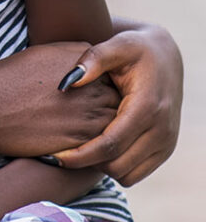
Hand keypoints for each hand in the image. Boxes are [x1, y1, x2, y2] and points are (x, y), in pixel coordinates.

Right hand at [0, 41, 119, 157]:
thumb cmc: (7, 79)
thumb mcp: (41, 53)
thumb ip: (71, 58)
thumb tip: (84, 65)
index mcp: (84, 57)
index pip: (112, 70)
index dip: (104, 83)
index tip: (92, 92)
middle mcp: (95, 83)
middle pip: (119, 95)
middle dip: (111, 104)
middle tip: (94, 114)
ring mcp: (92, 112)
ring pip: (118, 121)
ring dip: (109, 126)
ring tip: (88, 129)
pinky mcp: (85, 139)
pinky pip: (106, 143)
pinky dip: (100, 144)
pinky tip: (83, 142)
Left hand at [51, 22, 182, 184]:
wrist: (165, 57)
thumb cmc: (133, 49)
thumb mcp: (115, 46)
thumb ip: (92, 59)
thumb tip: (67, 82)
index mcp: (147, 107)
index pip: (110, 145)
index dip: (80, 155)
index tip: (53, 156)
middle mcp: (162, 129)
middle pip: (117, 165)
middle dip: (86, 163)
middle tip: (59, 152)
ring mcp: (166, 142)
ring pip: (127, 175)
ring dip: (101, 167)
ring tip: (78, 147)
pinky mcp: (166, 149)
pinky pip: (136, 173)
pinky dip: (115, 166)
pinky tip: (96, 148)